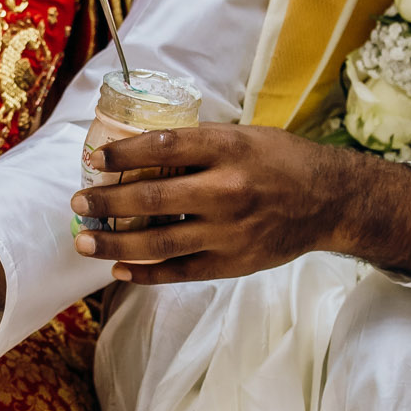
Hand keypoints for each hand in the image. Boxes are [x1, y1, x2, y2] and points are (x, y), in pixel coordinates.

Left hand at [69, 124, 410, 282]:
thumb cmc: (282, 161)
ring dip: (115, 244)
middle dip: (107, 201)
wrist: (331, 201)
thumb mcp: (244, 136)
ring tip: (86, 241)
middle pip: (152, 199)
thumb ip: (198, 144)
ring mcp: (230, 231)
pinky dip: (146, 273)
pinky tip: (120, 270)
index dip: (123, 153)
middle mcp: (227, 190)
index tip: (96, 158)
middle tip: (79, 202)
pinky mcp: (234, 262)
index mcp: (228, 148)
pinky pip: (180, 271)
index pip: (163, 147)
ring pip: (159, 242)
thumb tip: (140, 149)